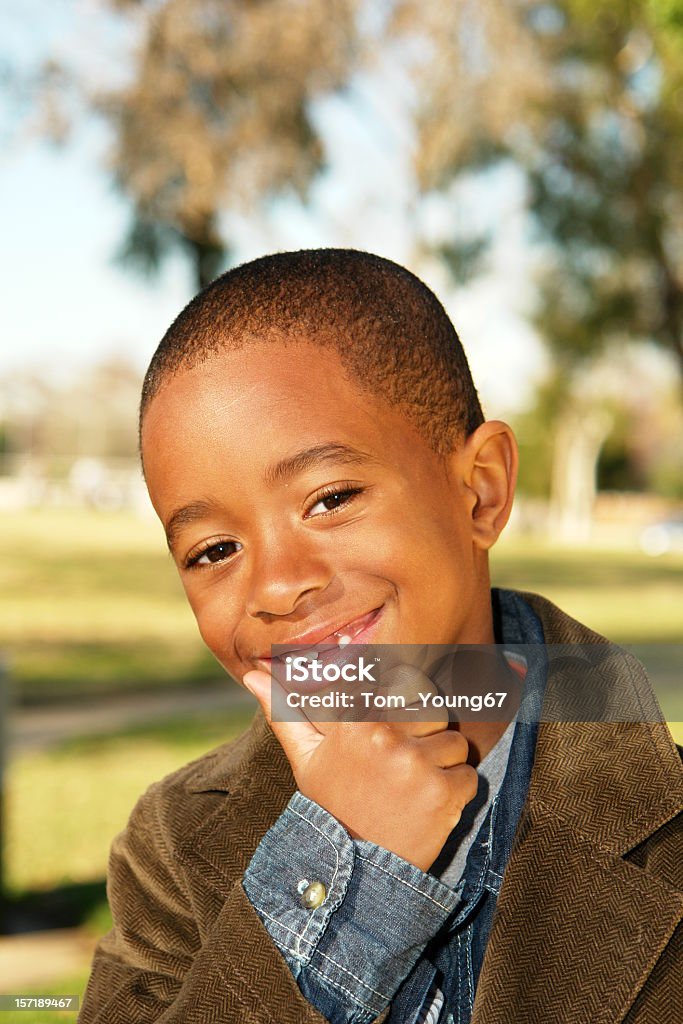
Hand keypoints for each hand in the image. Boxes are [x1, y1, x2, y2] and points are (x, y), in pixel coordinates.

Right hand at [243, 664, 478, 872]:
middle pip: (435, 711)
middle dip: (428, 736)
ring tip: (415, 790)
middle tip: (406, 766)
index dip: (407, 703)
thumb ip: (286, 713)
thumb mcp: (306, 759)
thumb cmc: (329, 807)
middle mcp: (388, 735)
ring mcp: (417, 764)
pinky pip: (469, 776)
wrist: (352, 873)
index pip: (403, 683)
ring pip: (456, 744)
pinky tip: (429, 808)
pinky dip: (458, 793)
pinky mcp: (444, 793)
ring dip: (444, 766)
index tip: (401, 721)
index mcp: (356, 719)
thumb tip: (252, 675)